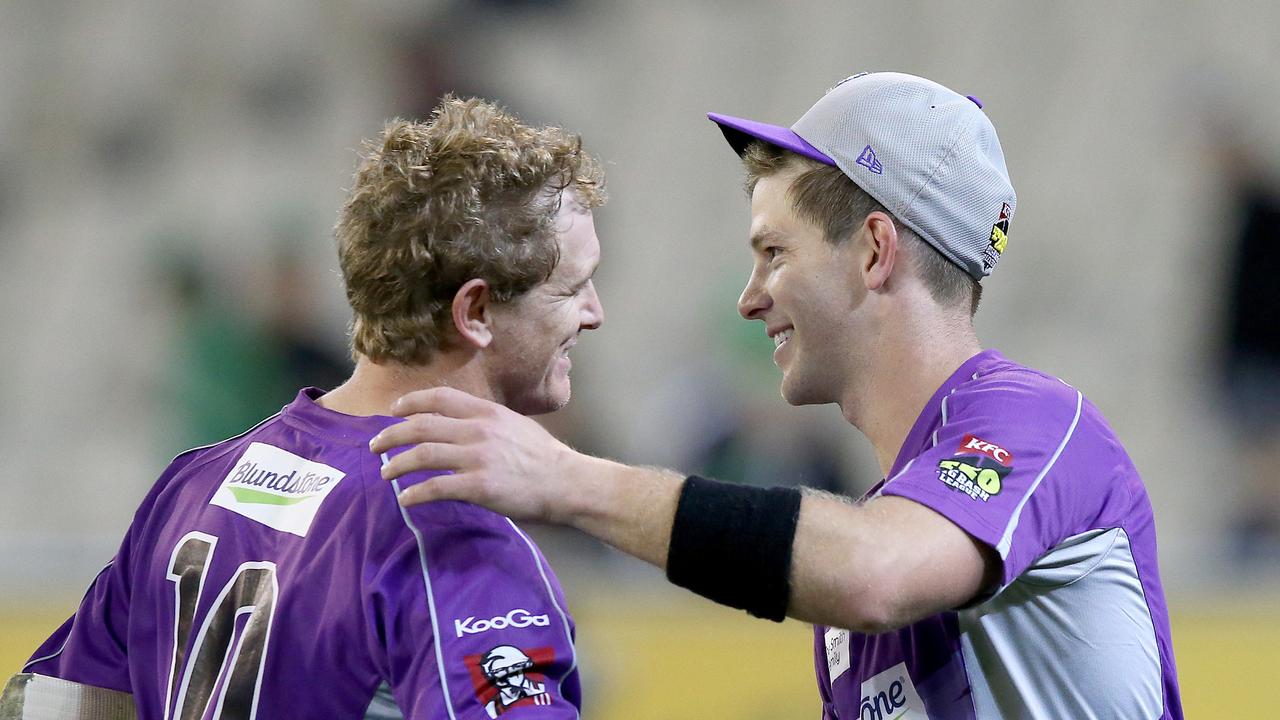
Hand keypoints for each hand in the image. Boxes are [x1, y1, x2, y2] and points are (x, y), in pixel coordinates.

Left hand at [369, 387, 578, 523]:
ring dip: (396, 464)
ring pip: (422, 455)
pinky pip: (436, 488)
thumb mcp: (515, 426)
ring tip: (384, 473)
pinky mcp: (479, 486)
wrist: (567, 482)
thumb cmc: (545, 458)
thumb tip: (463, 427)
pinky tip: (405, 499)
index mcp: (487, 412)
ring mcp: (477, 457)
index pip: (440, 398)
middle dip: (391, 435)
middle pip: (421, 426)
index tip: (394, 411)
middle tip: (374, 446)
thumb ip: (487, 424)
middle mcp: (478, 430)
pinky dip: (415, 493)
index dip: (411, 402)